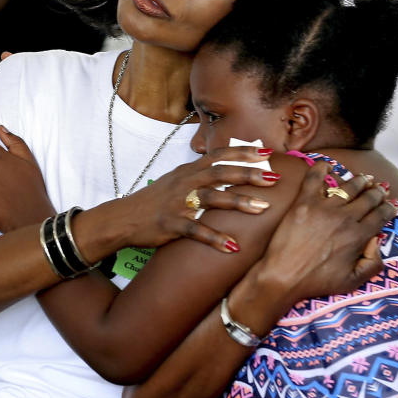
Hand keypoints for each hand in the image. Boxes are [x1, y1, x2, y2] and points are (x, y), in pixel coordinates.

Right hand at [113, 145, 280, 251]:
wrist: (123, 218)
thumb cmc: (156, 200)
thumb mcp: (179, 180)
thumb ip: (202, 174)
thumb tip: (231, 169)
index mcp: (189, 170)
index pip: (220, 155)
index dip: (243, 152)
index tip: (267, 151)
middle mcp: (186, 182)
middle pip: (221, 173)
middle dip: (249, 174)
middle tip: (274, 178)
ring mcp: (178, 203)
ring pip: (212, 199)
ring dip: (238, 203)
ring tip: (263, 209)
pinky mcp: (171, 224)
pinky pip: (196, 231)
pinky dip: (215, 238)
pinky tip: (233, 246)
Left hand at [254, 162, 395, 301]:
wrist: (284, 276)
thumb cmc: (317, 282)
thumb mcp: (353, 281)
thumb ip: (373, 264)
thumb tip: (378, 241)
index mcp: (359, 236)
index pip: (381, 215)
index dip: (389, 207)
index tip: (391, 204)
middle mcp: (346, 218)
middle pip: (369, 197)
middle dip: (378, 192)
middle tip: (380, 189)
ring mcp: (325, 208)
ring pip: (349, 186)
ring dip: (360, 180)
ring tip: (365, 178)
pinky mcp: (304, 202)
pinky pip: (315, 178)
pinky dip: (322, 168)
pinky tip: (328, 166)